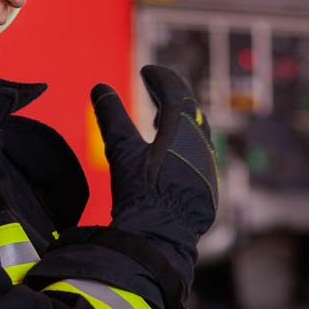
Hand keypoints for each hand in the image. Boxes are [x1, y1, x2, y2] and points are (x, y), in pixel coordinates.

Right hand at [90, 66, 218, 285]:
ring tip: (160, 119)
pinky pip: (199, 157)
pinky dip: (185, 147)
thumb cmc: (142, 193)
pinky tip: (172, 154)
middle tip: (155, 88)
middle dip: (171, 97)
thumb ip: (112, 118)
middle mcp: (201, 146)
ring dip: (179, 122)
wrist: (161, 237)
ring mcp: (208, 168)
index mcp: (184, 132)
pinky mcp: (207, 189)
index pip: (176, 93)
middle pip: (190, 111)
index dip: (161, 79)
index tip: (147, 71)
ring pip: (197, 135)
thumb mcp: (122, 152)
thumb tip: (100, 88)